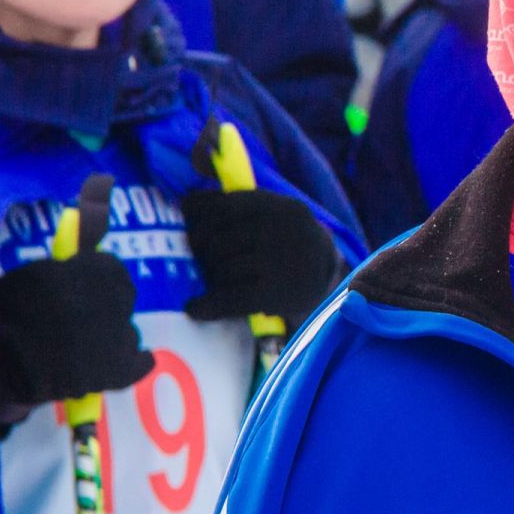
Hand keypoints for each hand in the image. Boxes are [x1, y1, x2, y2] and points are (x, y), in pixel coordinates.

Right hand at [0, 251, 153, 418]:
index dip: (92, 280)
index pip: (111, 270)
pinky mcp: (119, 371)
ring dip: (108, 336)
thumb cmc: (6, 311)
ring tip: (76, 347)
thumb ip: (74, 250)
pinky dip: (130, 364)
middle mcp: (120, 300)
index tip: (74, 288)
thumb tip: (99, 195)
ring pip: (126, 332)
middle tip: (71, 319)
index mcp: (100, 269)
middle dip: (102, 306)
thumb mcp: (38, 270)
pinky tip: (111, 364)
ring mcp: (122, 337)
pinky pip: (140, 363)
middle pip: (122, 299)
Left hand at [181, 188, 337, 326]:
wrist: (329, 277)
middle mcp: (285, 230)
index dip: (196, 216)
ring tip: (215, 282)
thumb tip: (185, 205)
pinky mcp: (280, 293)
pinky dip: (207, 305)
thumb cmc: (288, 244)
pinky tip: (194, 307)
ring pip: (222, 269)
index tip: (188, 226)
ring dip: (211, 279)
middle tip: (199, 261)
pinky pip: (230, 299)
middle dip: (202, 254)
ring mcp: (283, 262)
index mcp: (280, 207)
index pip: (223, 206)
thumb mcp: (274, 216)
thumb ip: (237, 207)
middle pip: (218, 240)